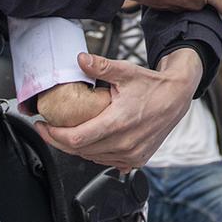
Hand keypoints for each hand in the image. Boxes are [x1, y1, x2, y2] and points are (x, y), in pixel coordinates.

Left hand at [35, 48, 202, 168]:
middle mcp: (125, 143)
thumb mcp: (126, 72)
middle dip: (59, 140)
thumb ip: (100, 66)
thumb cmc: (153, 86)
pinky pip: (106, 162)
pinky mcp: (137, 160)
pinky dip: (94, 153)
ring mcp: (132, 155)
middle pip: (80, 151)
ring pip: (92, 158)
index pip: (77, 139)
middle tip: (48, 128)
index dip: (54, 135)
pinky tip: (90, 141)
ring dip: (77, 148)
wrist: (177, 98)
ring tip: (66, 133)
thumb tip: (79, 59)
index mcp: (119, 123)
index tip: (44, 125)